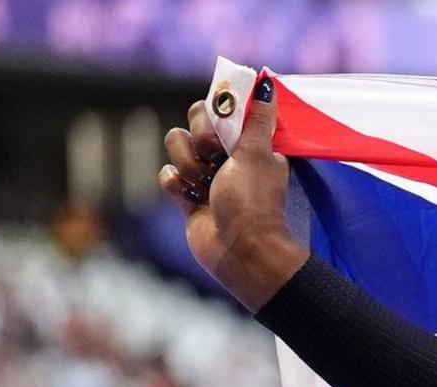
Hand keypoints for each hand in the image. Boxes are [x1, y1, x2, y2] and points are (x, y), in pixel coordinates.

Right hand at [160, 72, 309, 311]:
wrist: (241, 251)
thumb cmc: (254, 203)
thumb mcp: (257, 154)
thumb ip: (257, 119)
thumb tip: (268, 83)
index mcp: (247, 143)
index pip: (213, 110)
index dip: (210, 119)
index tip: (221, 135)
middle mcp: (227, 157)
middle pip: (191, 126)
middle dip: (198, 142)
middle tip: (215, 162)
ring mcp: (206, 176)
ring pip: (176, 149)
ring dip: (189, 166)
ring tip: (206, 187)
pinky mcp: (188, 196)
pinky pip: (168, 175)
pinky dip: (177, 185)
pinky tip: (192, 200)